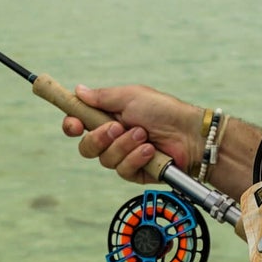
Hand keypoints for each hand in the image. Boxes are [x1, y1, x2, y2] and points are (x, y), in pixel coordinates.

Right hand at [61, 83, 203, 182]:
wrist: (189, 133)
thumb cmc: (163, 111)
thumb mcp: (131, 96)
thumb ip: (102, 97)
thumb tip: (78, 90)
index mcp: (108, 118)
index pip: (79, 124)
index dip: (72, 125)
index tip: (74, 124)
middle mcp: (113, 138)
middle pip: (86, 147)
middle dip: (99, 138)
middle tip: (116, 128)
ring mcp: (124, 156)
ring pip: (105, 159)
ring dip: (124, 146)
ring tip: (144, 135)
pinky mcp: (135, 172)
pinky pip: (123, 170)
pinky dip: (136, 158)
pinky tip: (150, 150)